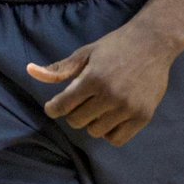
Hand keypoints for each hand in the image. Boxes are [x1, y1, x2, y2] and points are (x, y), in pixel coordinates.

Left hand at [27, 18, 173, 146]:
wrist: (153, 43)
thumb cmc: (115, 46)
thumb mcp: (86, 53)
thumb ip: (59, 69)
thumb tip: (30, 71)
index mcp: (93, 78)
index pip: (63, 106)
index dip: (54, 108)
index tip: (53, 106)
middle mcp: (111, 95)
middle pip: (77, 121)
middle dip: (73, 113)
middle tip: (81, 101)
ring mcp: (128, 108)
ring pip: (96, 132)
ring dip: (92, 122)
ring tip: (98, 106)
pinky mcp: (143, 117)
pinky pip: (117, 140)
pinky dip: (109, 132)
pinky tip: (110, 117)